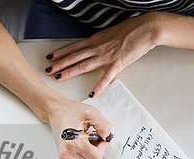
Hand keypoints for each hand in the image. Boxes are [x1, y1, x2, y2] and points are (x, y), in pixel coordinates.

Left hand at [44, 13, 158, 96]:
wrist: (146, 29)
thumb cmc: (132, 29)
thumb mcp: (111, 33)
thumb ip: (102, 41)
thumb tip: (96, 45)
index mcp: (96, 40)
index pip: (74, 47)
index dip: (61, 52)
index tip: (50, 56)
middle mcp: (98, 48)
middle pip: (74, 57)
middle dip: (59, 64)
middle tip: (47, 70)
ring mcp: (106, 56)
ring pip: (83, 65)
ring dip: (70, 71)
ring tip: (58, 77)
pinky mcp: (117, 64)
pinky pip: (106, 77)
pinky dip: (98, 86)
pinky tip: (92, 93)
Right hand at [47, 98, 111, 158]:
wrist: (56, 111)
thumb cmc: (70, 111)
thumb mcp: (91, 113)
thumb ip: (104, 126)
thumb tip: (107, 137)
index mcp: (72, 142)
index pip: (96, 157)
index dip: (102, 147)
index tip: (100, 137)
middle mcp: (67, 152)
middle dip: (97, 147)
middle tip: (93, 134)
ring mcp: (65, 156)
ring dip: (91, 149)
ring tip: (85, 136)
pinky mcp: (64, 157)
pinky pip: (82, 158)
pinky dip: (85, 150)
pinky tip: (81, 140)